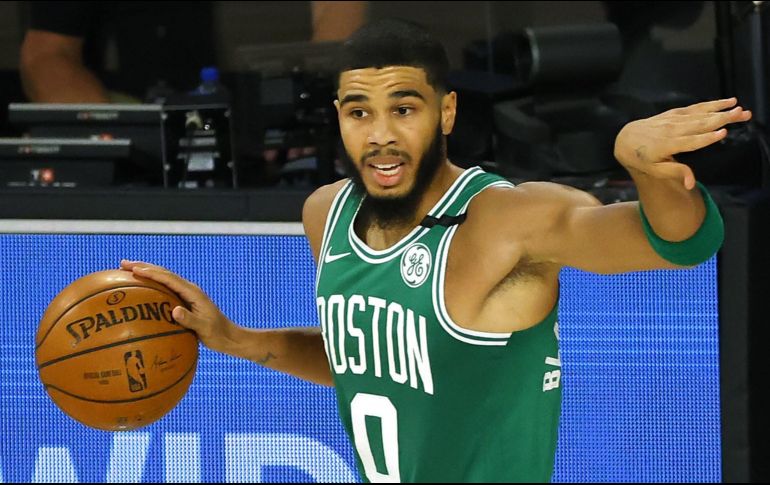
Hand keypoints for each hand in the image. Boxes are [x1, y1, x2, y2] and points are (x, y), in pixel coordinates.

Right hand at [119, 260, 235, 353]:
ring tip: (127, 271)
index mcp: (193, 292)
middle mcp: (189, 289)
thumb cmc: (217, 334)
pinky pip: (165, 290)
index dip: (151, 272)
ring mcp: (186, 294)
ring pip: (163, 279)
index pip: (169, 278)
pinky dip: (151, 286)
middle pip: (164, 273)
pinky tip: (140, 292)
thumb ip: (190, 320)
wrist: (228, 336)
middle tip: (123, 263)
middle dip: (143, 266)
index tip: (134, 269)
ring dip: (146, 273)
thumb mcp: (204, 329)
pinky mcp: (184, 301)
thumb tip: (175, 311)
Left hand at [613, 97, 751, 189]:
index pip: (689, 142)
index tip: (723, 133)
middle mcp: (670, 130)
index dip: (706, 138)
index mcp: (666, 146)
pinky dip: (711, 104)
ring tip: (740, 109)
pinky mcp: (674, 113)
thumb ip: (675, 173)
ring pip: (700, 114)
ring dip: (722, 110)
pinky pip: (695, 108)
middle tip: (742, 115)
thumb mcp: (655, 170)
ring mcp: (672, 120)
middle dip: (722, 119)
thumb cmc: (642, 159)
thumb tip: (692, 184)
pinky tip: (726, 102)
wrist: (626, 139)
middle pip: (699, 125)